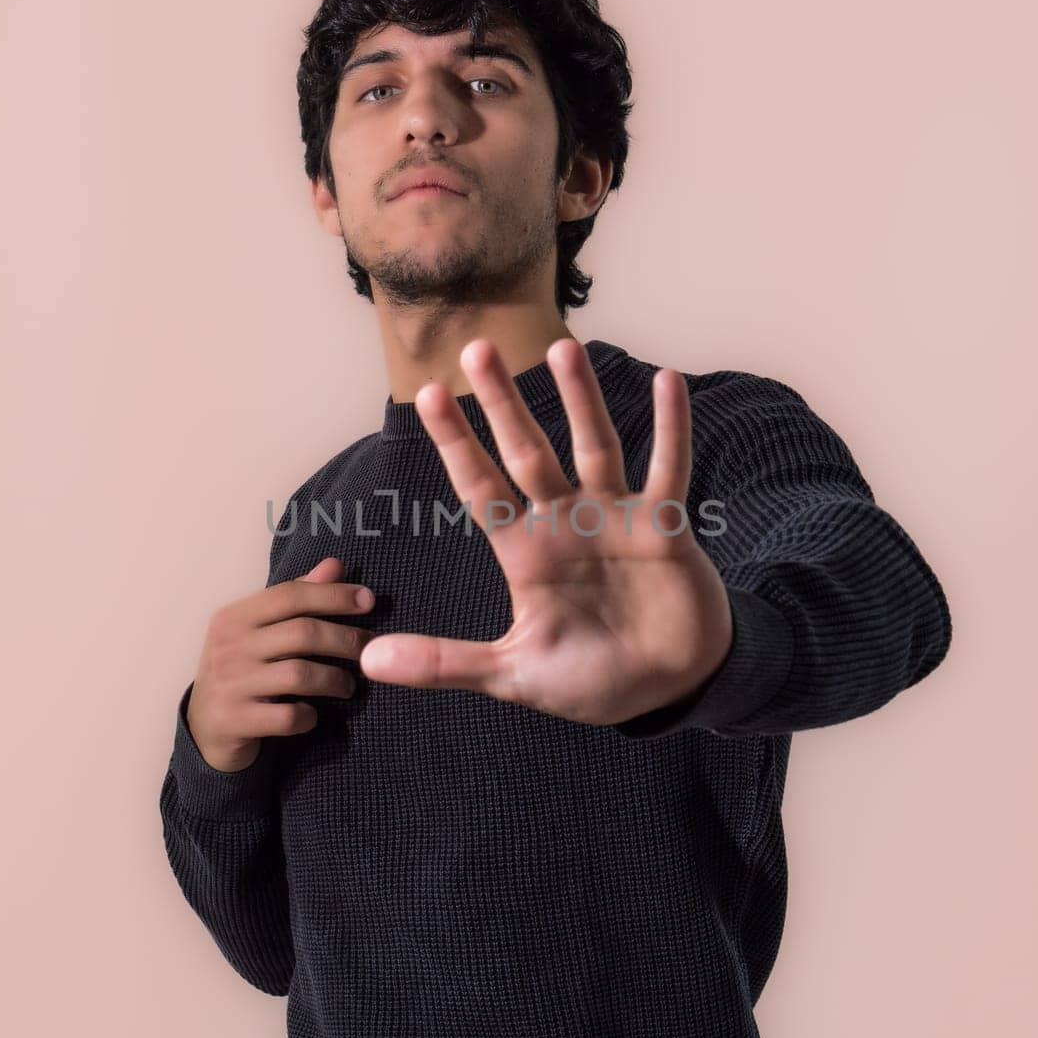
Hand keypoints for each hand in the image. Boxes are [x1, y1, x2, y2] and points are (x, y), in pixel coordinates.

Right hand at [187, 555, 375, 769]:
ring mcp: (230, 684)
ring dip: (334, 680)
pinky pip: (288, 716)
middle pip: (302, 633)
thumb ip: (296, 599)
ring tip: (348, 686)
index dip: (334, 595)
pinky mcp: (235, 721)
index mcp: (234, 617)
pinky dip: (308, 716)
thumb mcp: (259, 631)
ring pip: (300, 675)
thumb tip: (335, 565)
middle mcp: (228, 646)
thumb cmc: (241, 670)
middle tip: (368, 650)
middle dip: (345, 640)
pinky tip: (312, 715)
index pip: (291, 595)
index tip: (369, 600)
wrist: (205, 727)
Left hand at [358, 337, 732, 726]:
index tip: (429, 395)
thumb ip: (445, 662)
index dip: (456, 443)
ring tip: (562, 348)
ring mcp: (616, 520)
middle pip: (527, 452)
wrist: (667, 690)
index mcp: (525, 553)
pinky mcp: (665, 529)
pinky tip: (668, 382)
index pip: (480, 488)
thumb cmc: (590, 679)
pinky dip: (670, 430)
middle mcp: (565, 524)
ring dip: (580, 400)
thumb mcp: (513, 674)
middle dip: (504, 404)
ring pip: (595, 447)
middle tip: (477, 347)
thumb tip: (367, 662)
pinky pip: (669, 470)